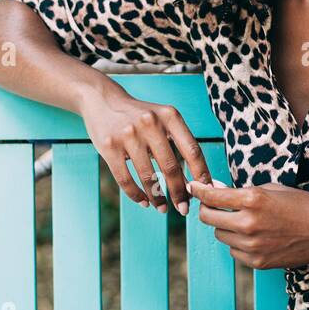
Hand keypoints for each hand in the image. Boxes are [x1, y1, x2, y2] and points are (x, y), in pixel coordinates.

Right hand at [78, 86, 211, 213]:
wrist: (103, 100)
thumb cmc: (140, 116)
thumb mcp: (162, 120)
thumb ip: (178, 144)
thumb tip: (197, 181)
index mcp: (169, 116)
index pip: (192, 150)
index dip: (201, 174)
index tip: (205, 192)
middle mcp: (150, 123)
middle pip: (171, 167)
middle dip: (179, 193)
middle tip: (184, 209)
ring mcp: (128, 134)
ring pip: (148, 176)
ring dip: (158, 198)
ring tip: (162, 208)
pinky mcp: (109, 146)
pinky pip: (125, 179)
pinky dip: (136, 195)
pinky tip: (144, 201)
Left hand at [188, 180, 308, 268]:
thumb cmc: (302, 205)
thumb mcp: (271, 188)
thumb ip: (242, 191)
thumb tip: (216, 190)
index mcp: (252, 199)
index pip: (212, 196)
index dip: (199, 190)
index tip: (193, 187)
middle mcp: (248, 223)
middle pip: (208, 218)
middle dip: (208, 209)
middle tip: (213, 205)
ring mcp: (252, 245)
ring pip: (220, 235)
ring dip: (225, 226)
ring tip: (243, 221)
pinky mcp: (257, 262)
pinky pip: (233, 251)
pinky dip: (237, 243)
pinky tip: (253, 236)